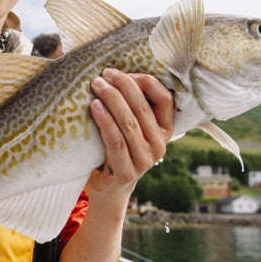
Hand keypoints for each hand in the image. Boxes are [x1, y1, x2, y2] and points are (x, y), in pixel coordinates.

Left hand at [86, 69, 173, 205]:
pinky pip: (115, 141)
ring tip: (97, 85)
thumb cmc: (118, 149)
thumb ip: (134, 107)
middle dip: (124, 86)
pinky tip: (94, 106)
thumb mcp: (133, 128)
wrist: (109, 189)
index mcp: (165, 131)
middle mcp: (159, 145)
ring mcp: (144, 160)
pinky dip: (105, 121)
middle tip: (105, 73)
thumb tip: (118, 73)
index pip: (165, 100)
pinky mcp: (127, 172)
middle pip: (143, 108)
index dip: (147, 83)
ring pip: (129, 123)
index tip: (126, 72)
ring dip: (112, 100)